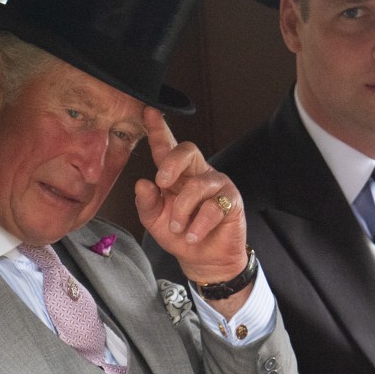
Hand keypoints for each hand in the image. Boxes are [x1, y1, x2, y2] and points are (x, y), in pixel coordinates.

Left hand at [135, 108, 251, 308]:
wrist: (204, 260)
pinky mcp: (231, 201)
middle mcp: (197, 174)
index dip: (158, 129)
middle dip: (172, 163)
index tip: (148, 113)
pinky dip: (199, 225)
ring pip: (198, 186)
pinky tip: (193, 235)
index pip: (167, 147)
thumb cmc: (180, 235)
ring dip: (183, 211)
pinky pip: (213, 207)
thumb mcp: (155, 221)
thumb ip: (147, 203)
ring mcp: (216, 185)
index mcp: (176, 175)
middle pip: (188, 150)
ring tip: (179, 229)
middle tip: (161, 183)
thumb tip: (142, 183)